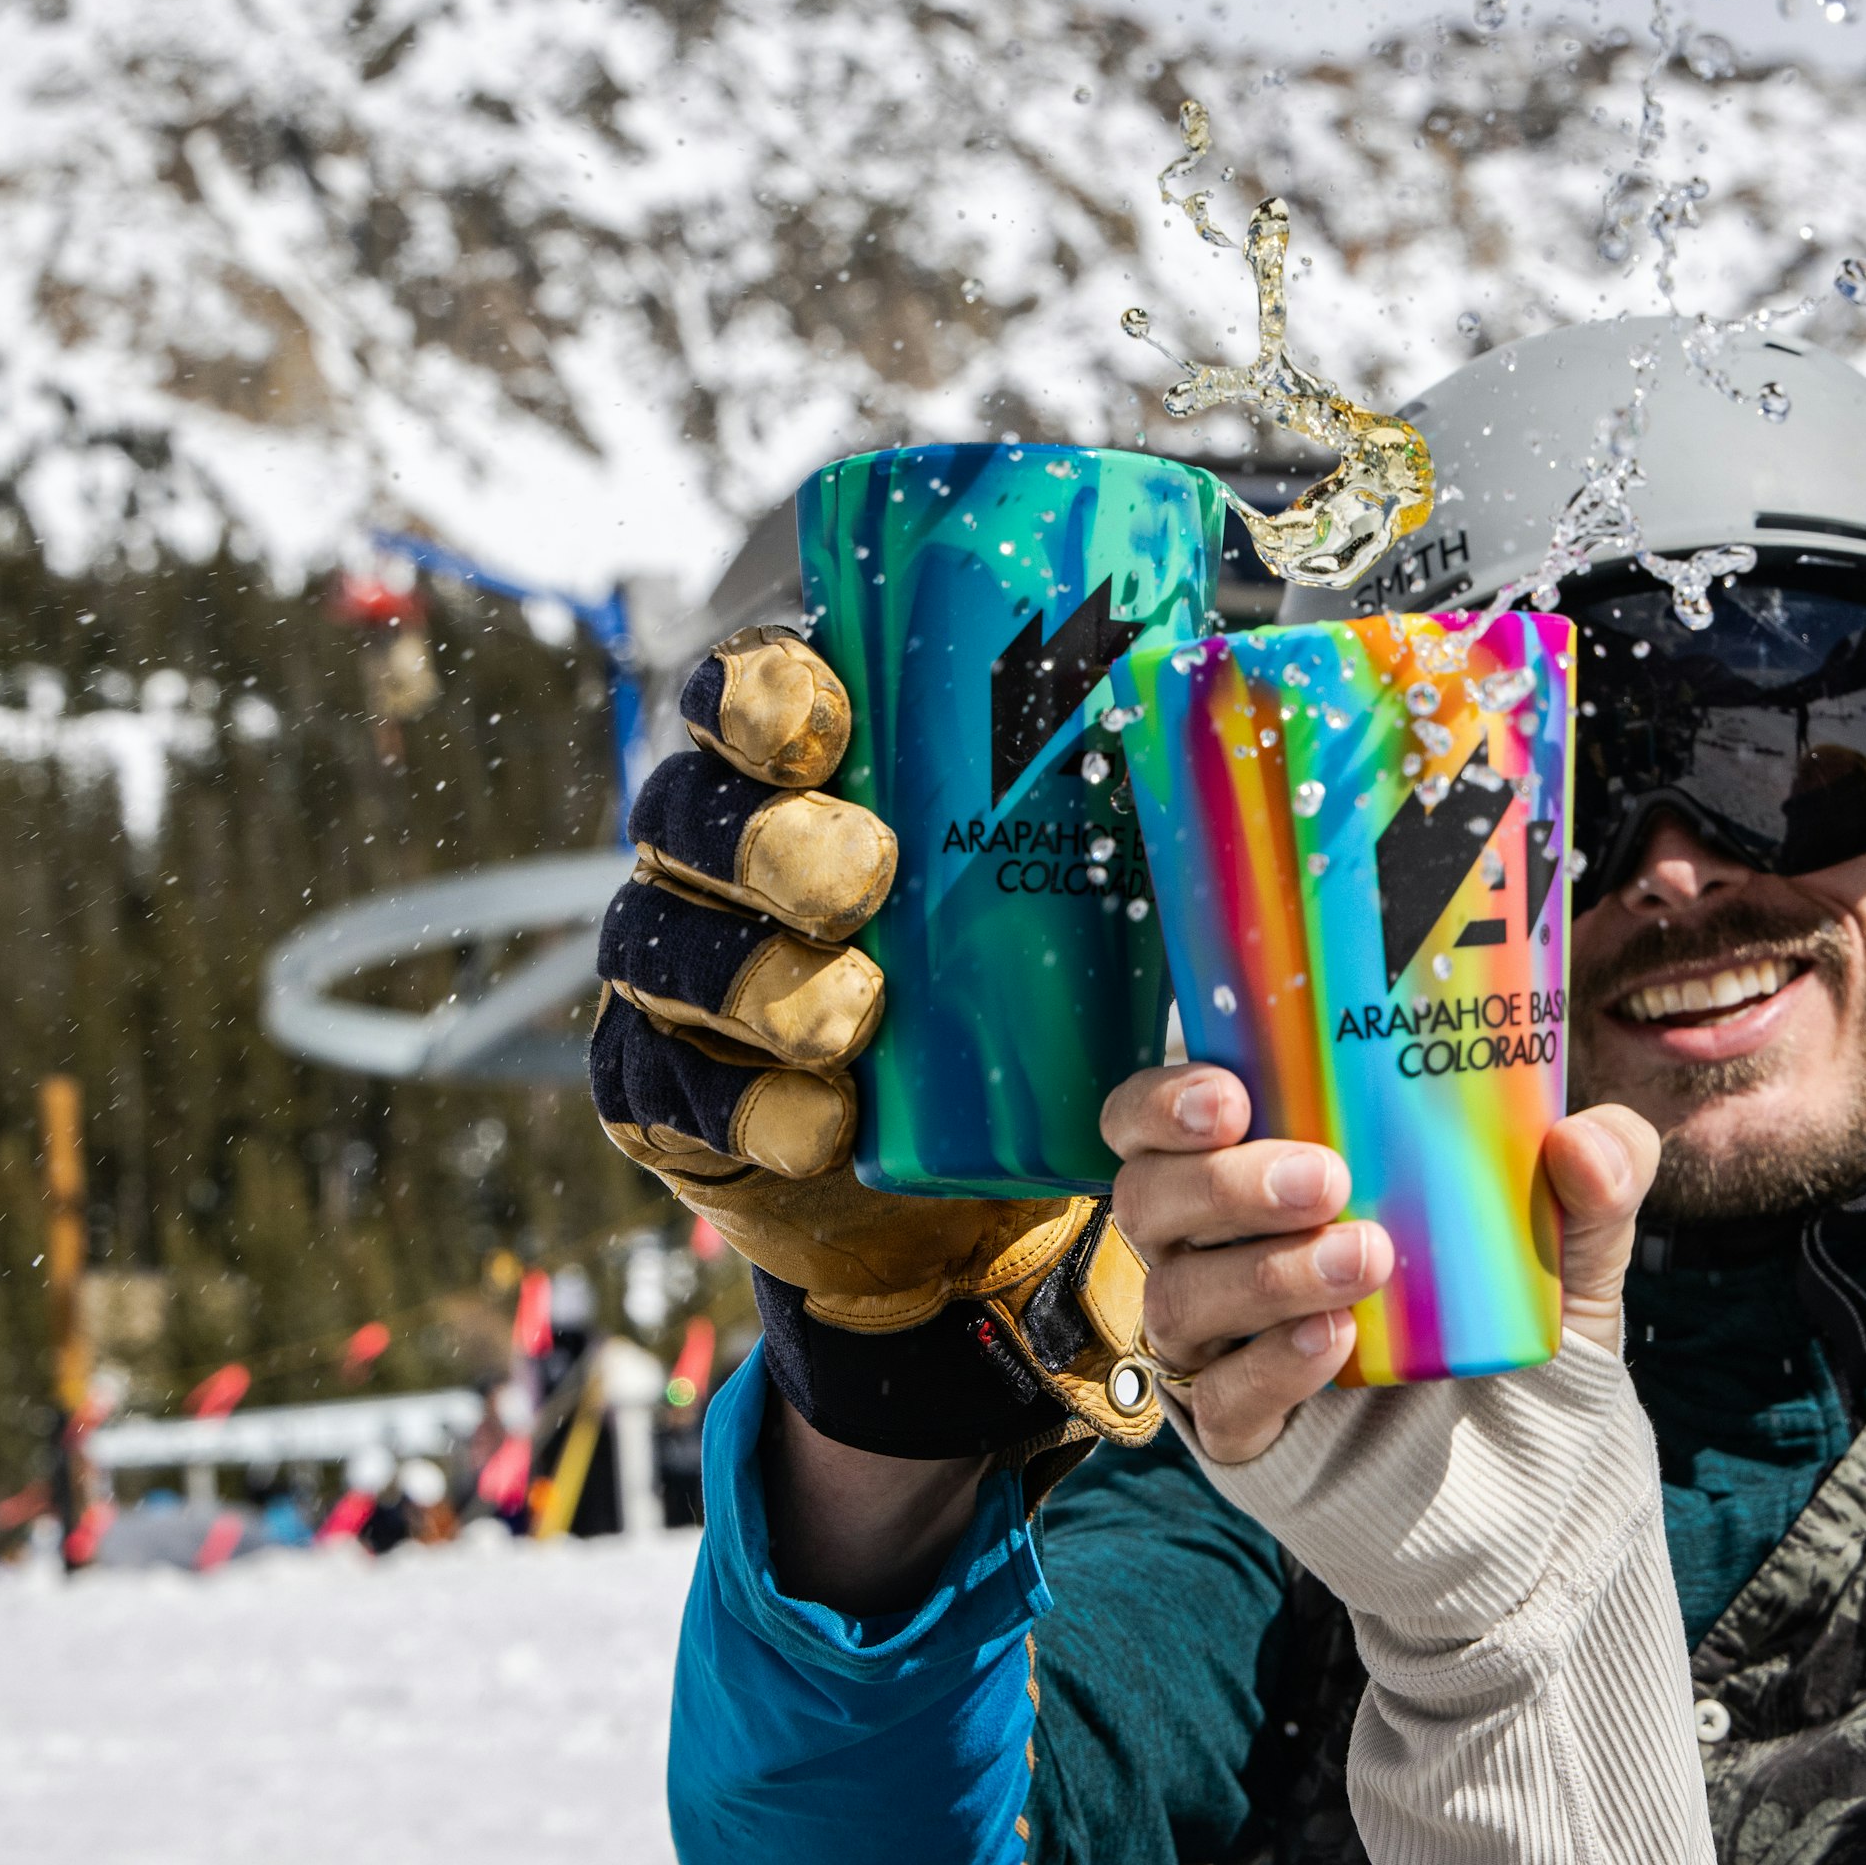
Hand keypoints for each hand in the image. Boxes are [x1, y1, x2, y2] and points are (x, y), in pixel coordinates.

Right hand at [592, 628, 1162, 1465]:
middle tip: (869, 877)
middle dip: (776, 843)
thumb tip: (1204, 704)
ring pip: (671, 950)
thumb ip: (1105, 800)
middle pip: (692, 816)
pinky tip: (822, 1122)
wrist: (961, 1170)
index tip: (831, 720)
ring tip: (859, 1016)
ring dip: (766, 980)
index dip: (763, 696)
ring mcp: (672, 973)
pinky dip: (757, 1109)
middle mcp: (711, 856)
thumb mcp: (1070, 885)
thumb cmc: (1014, 981)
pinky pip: (677, 1092)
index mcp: (796, 774)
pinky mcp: (661, 1092)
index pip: (742, 694)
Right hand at [1107, 1062, 1657, 1464]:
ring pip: (1179, 1295)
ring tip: (1369, 1259)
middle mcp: (1225, 1255)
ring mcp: (1229, 1350)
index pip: (1160, 1124)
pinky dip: (1271, 1362)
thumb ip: (1602, 1176)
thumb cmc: (1524, 1330)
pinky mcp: (1247, 1438)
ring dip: (1265, 1270)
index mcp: (1271, 1178)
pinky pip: (1219, 1398)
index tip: (1230, 1093)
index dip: (1164, 1100)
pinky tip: (1337, 1341)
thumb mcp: (1578, 1247)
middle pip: (1152, 1199)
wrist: (1544, 1479)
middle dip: (1224, 1181)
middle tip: (1325, 1178)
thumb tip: (1581, 1139)